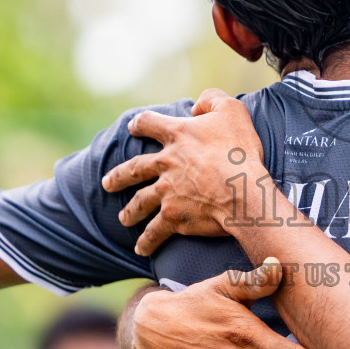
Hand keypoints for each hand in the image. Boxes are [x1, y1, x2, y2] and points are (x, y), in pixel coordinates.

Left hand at [101, 89, 265, 255]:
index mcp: (177, 135)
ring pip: (140, 202)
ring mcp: (166, 192)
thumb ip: (213, 99)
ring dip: (130, 211)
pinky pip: (154, 231)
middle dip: (119, 176)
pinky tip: (141, 249)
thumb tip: (196, 106)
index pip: (149, 123)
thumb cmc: (241, 151)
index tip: (133, 126)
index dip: (141, 123)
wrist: (243, 191)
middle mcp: (165, 163)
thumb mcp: (232, 110)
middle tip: (107, 183)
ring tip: (123, 218)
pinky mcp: (173, 217)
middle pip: (134, 168)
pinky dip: (147, 241)